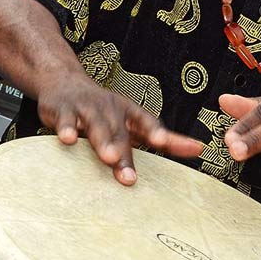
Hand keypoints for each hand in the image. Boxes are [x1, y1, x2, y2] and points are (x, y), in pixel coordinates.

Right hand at [37, 73, 202, 184]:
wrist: (64, 81)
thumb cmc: (103, 110)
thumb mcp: (131, 120)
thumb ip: (161, 137)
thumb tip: (198, 149)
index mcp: (129, 111)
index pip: (146, 121)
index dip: (155, 131)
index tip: (163, 142)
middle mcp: (110, 108)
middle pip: (120, 132)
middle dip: (125, 153)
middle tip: (129, 177)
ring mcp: (86, 108)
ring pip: (97, 125)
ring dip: (103, 142)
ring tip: (109, 158)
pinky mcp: (62, 110)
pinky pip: (65, 120)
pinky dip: (66, 129)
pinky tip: (68, 140)